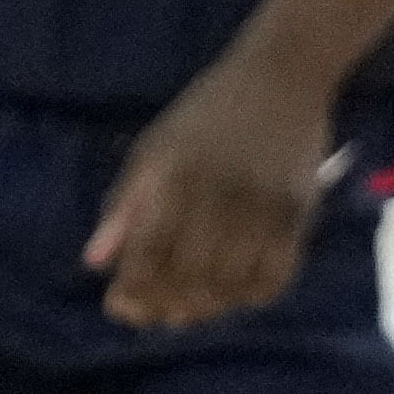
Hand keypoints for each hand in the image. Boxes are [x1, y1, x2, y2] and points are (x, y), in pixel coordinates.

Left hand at [84, 46, 328, 328]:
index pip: (148, 253)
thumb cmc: (206, 114)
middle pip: (190, 276)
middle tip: (155, 315)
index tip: (119, 308)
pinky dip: (252, 296)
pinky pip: (276, 277)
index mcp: (173, 175)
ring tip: (190, 308)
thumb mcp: (153, 149)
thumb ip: (124, 207)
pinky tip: (233, 293)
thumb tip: (95, 263)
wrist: (281, 79)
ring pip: (232, 285)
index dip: (132, 290)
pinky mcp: (298, 214)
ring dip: (208, 307)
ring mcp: (262, 207)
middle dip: (166, 306)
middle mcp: (218, 194)